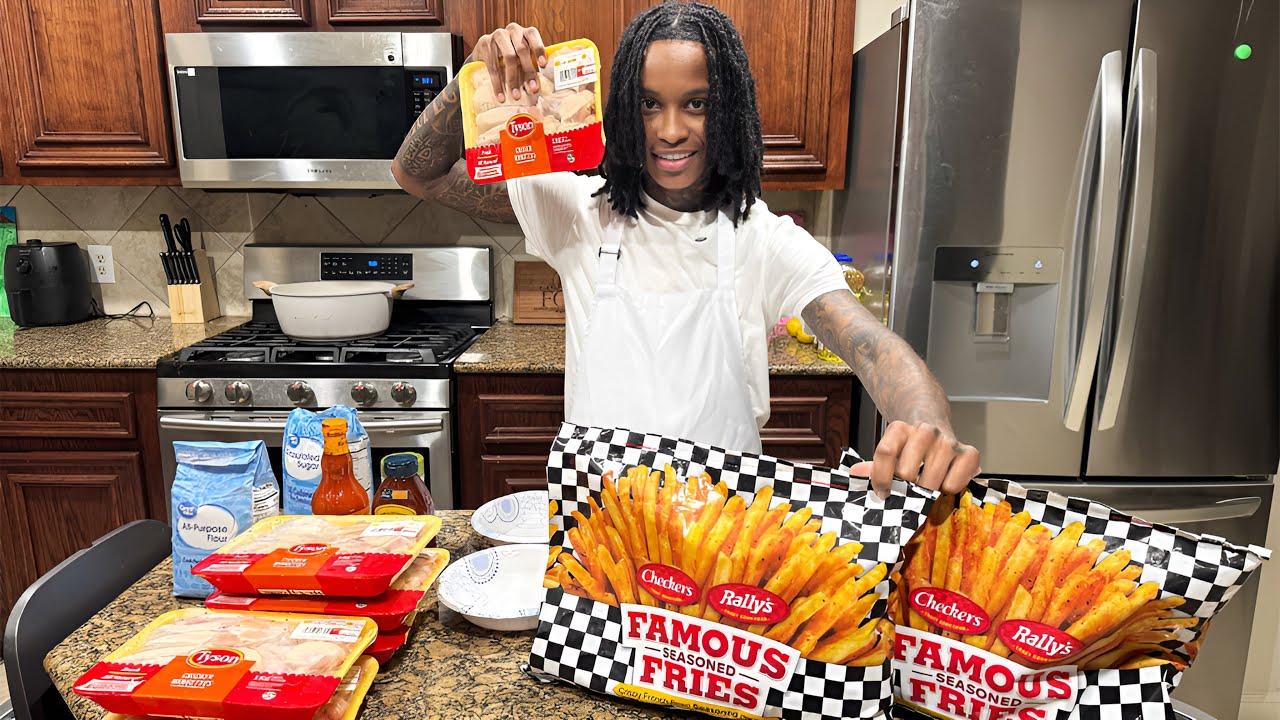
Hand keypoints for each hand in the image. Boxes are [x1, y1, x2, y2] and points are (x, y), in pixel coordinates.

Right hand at [474, 23, 546, 102]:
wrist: (484, 58)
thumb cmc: (509, 60)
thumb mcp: (522, 60)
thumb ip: (531, 68)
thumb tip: (538, 88)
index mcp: (524, 32)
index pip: (533, 35)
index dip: (539, 49)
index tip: (542, 65)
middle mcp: (512, 30)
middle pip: (522, 49)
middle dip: (528, 71)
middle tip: (532, 89)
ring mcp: (497, 35)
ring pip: (509, 57)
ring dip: (513, 79)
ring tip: (516, 96)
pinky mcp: (484, 43)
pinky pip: (493, 66)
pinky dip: (497, 83)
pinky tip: (500, 96)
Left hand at [849, 421, 979, 495]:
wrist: (936, 429)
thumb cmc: (909, 449)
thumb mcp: (890, 452)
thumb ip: (874, 465)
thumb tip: (855, 473)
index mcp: (900, 428)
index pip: (885, 453)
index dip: (880, 478)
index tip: (883, 492)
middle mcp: (925, 431)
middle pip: (906, 472)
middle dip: (904, 487)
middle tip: (907, 489)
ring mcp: (948, 441)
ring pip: (929, 482)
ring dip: (925, 492)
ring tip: (925, 485)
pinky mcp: (969, 454)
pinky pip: (953, 485)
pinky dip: (947, 490)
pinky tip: (944, 481)